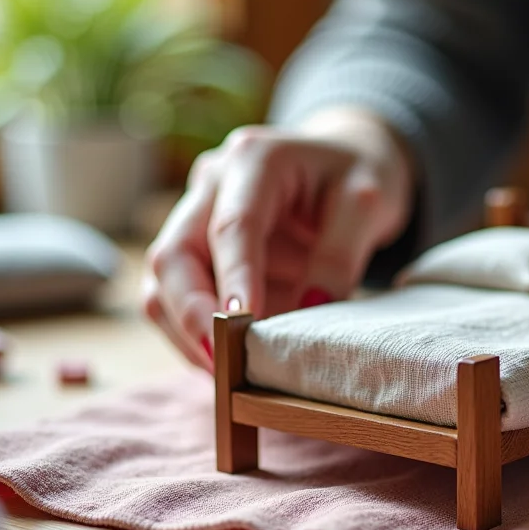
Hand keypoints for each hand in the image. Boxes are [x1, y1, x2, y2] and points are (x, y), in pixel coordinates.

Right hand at [142, 108, 413, 370]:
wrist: (344, 158)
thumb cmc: (358, 174)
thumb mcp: (366, 206)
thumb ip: (339, 256)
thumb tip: (309, 309)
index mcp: (254, 159)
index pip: (232, 226)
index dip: (233, 279)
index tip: (240, 326)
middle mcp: (211, 184)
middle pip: (173, 254)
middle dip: (191, 314)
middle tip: (223, 362)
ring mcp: (195, 216)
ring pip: (162, 282)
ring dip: (186, 332)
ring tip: (226, 371)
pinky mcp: (196, 251)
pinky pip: (176, 299)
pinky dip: (193, 333)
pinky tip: (225, 359)